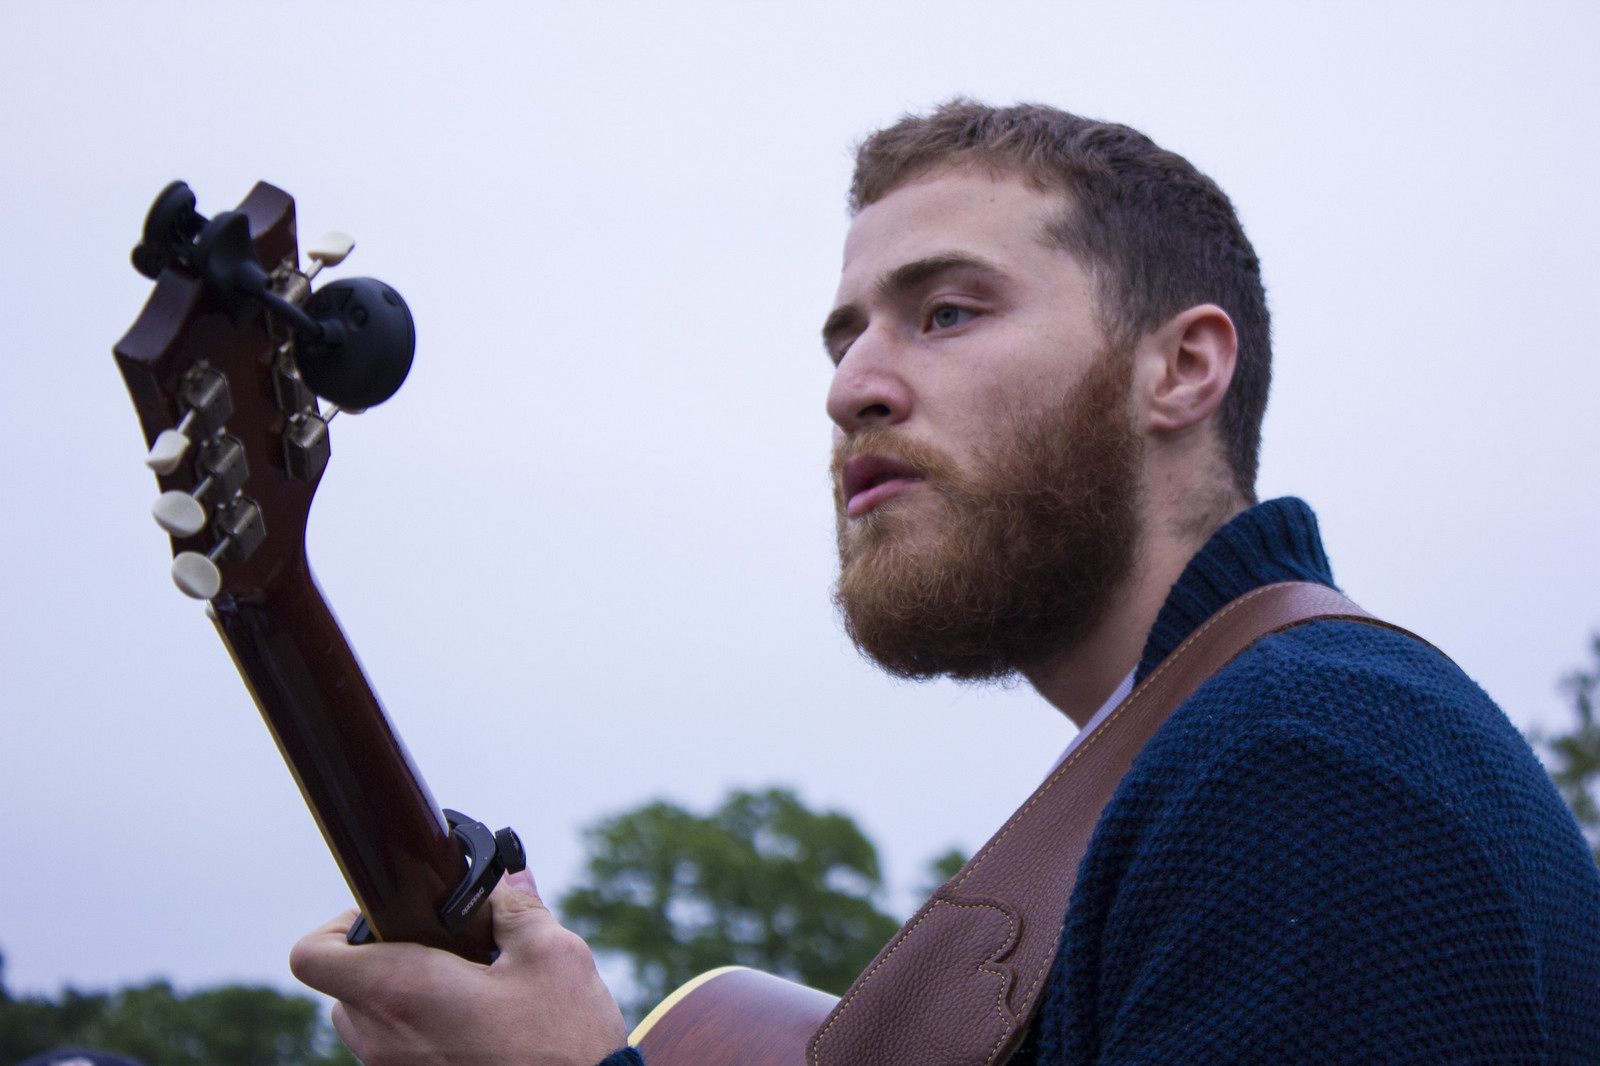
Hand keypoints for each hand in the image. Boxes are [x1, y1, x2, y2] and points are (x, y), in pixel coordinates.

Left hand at [290, 869, 628, 1065]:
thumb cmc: (562, 1040)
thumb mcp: (551, 955)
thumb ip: (518, 909)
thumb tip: (507, 879)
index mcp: (402, 992)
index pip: (313, 956)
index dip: (337, 925)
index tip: (388, 916)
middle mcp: (383, 1040)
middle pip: (344, 989)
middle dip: (384, 961)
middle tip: (443, 950)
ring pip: (370, 1027)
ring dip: (402, 1002)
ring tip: (464, 991)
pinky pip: (397, 1056)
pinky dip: (422, 1035)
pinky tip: (476, 1027)